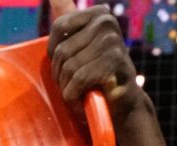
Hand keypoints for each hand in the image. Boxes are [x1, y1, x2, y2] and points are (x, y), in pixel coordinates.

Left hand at [48, 2, 142, 130]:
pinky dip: (74, 96)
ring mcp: (112, 40)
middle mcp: (107, 21)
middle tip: (72, 84)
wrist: (122, 102)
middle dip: (60, 74)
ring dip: (67, 88)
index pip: (59, 26)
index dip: (54, 52)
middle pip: (62, 50)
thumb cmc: (96, 73)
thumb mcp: (80, 42)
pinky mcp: (115, 61)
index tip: (66, 63)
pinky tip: (82, 100)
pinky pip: (79, 79)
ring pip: (68, 67)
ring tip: (78, 93)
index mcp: (98, 13)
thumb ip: (68, 17)